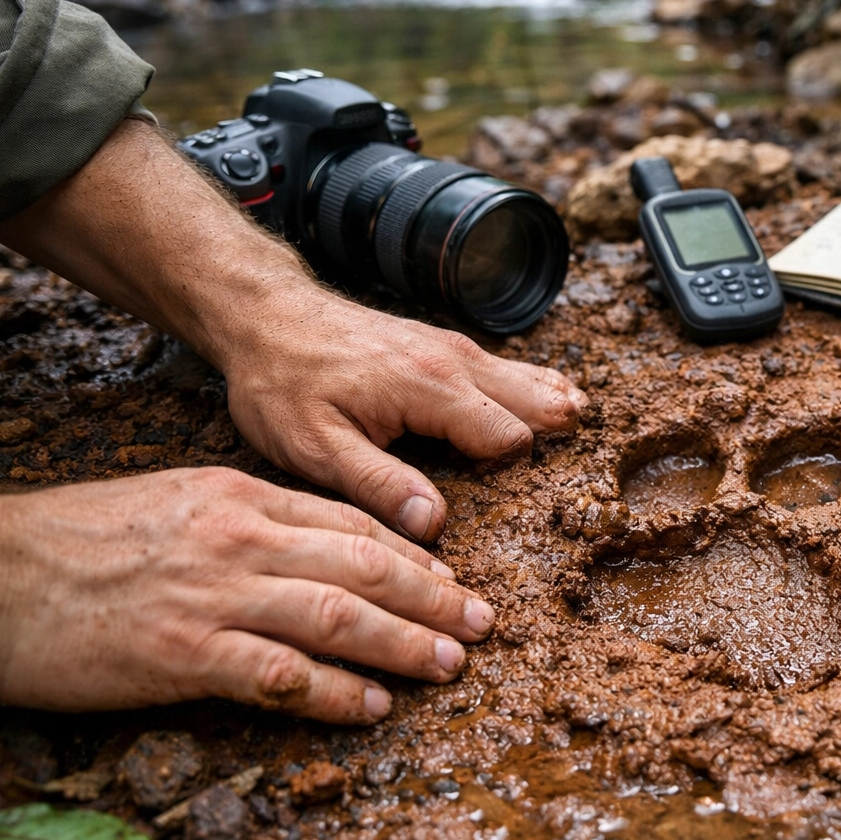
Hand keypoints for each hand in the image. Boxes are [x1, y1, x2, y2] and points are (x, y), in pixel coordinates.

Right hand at [0, 468, 492, 722]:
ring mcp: (212, 596)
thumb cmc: (77, 540)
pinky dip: (336, 692)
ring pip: (337, 616)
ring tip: (450, 664)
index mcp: (238, 496)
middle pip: (362, 565)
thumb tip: (316, 547)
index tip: (452, 577)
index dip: (412, 553)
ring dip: (404, 643)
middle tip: (482, 622)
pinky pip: (281, 675)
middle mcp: (238, 538)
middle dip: (433, 595)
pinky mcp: (182, 653)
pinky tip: (374, 705)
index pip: (349, 521)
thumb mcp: (175, 502)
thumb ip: (247, 520)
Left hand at [220, 293, 586, 542]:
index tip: (506, 507)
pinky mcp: (444, 346)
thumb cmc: (282, 383)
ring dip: (552, 411)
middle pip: (540, 403)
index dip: (513, 477)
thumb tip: (432, 524)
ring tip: (576, 439)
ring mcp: (453, 349)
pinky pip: (508, 370)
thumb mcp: (315, 448)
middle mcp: (455, 362)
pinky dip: (531, 393)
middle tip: (576, 476)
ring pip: (532, 381)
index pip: (512, 439)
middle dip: (559, 439)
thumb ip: (378, 485)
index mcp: (432, 389)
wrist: (264, 314)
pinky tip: (542, 410)